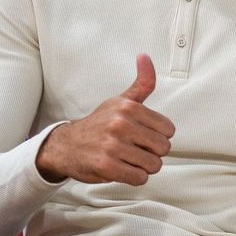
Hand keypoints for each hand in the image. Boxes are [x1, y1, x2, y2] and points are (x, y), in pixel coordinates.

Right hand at [35, 54, 174, 184]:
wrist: (67, 145)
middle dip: (153, 153)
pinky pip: (139, 178)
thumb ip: (141, 83)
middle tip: (137, 149)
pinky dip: (134, 177)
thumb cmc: (99, 123)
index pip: (168, 129)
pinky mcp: (106, 166)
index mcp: (129, 107)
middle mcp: (121, 124)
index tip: (144, 136)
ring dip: (143, 167)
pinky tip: (123, 168)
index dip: (159, 136)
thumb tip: (145, 56)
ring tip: (129, 159)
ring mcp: (113, 145)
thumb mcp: (121, 100)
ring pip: (153, 165)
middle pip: (163, 148)